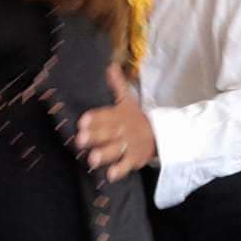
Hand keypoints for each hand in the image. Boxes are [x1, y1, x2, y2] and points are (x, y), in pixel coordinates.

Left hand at [75, 66, 155, 182]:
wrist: (161, 134)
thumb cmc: (137, 118)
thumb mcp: (128, 100)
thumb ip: (117, 85)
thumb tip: (110, 65)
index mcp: (119, 114)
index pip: (105, 115)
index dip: (94, 118)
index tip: (81, 121)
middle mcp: (123, 130)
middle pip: (107, 133)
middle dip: (94, 136)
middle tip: (79, 140)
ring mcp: (129, 145)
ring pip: (115, 149)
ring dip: (104, 154)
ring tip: (92, 160)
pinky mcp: (135, 159)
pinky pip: (127, 165)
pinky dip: (119, 170)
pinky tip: (110, 175)